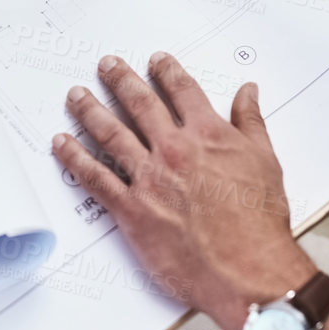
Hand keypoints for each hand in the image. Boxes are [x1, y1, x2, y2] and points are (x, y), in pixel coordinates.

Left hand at [53, 53, 317, 329]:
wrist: (246, 268)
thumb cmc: (258, 222)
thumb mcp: (265, 161)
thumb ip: (251, 122)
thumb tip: (248, 93)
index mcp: (208, 134)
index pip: (181, 91)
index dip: (166, 71)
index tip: (155, 61)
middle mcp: (174, 149)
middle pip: (139, 103)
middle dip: (120, 80)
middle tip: (107, 66)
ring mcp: (149, 178)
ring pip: (110, 133)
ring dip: (90, 110)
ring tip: (77, 96)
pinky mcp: (131, 210)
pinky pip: (95, 178)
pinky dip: (74, 158)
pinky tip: (63, 144)